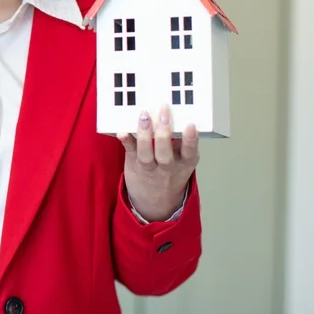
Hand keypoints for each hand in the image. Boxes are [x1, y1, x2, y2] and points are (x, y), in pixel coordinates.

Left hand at [118, 106, 198, 221]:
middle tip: (164, 111)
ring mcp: (149, 167)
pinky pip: (129, 152)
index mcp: (184, 164)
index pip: (190, 153)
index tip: (191, 125)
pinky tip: (122, 132)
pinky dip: (126, 141)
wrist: (154, 202)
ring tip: (145, 116)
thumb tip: (176, 116)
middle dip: (164, 132)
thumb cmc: (169, 173)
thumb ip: (180, 143)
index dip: (191, 140)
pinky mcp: (133, 163)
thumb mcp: (182, 161)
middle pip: (165, 154)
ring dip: (145, 134)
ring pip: (146, 154)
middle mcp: (167, 168)